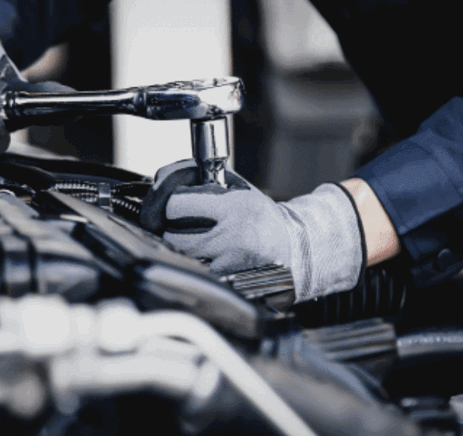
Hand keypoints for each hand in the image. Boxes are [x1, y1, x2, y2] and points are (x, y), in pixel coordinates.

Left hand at [141, 160, 365, 302]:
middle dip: (170, 229)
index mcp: (233, 208)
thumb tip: (167, 179)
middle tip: (179, 225)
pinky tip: (205, 259)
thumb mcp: (239, 190)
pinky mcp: (229, 284)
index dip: (169, 204)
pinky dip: (194, 267)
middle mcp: (231, 237)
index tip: (174, 205)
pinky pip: (196, 274)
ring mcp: (229, 264)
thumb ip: (205, 183)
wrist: (296, 250)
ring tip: (195, 241)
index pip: (176, 205)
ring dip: (180, 250)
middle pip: (172, 235)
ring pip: (181, 258)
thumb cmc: (262, 219)